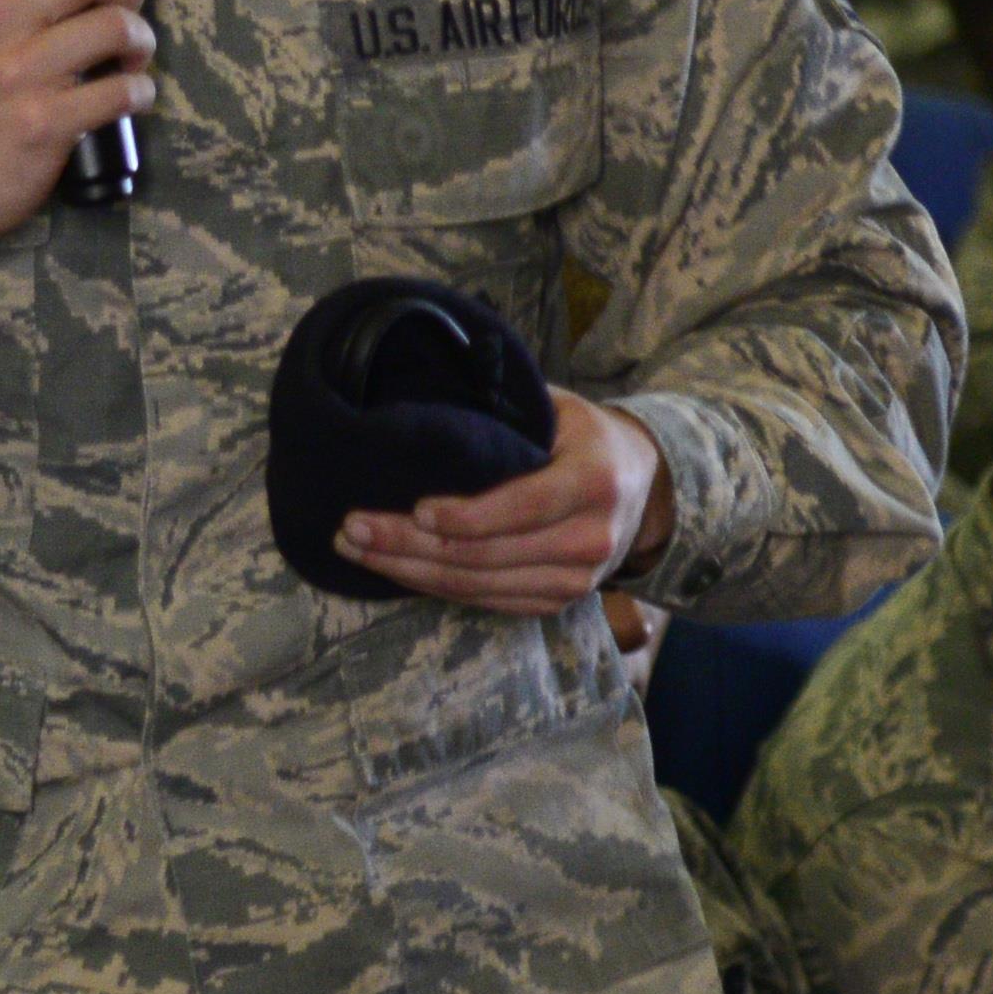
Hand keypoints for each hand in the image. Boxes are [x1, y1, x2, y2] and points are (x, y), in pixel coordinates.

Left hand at [339, 388, 665, 613]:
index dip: (466, 516)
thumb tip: (425, 392)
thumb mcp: (556, 407)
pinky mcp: (557, 601)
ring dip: (409, 571)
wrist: (642, 485)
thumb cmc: (581, 436)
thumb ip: (505, 407)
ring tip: (354, 549)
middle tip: (350, 529)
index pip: (522, 507)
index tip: (415, 510)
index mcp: (593, 481)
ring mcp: (576, 578)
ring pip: (479, 584)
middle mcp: (590, 537)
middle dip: (409, 544)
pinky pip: (487, 601)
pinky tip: (394, 568)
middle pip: (486, 552)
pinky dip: (436, 587)